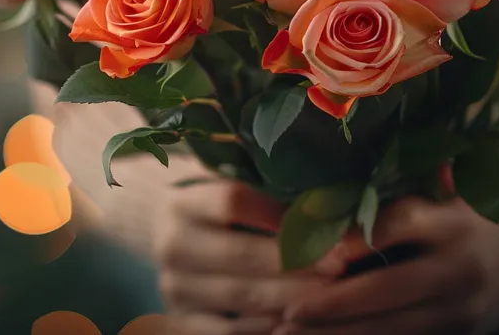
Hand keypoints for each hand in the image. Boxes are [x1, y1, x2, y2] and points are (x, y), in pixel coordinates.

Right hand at [154, 176, 333, 333]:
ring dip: (292, 296)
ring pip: (241, 297)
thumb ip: (263, 185)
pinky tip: (301, 317)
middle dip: (298, 262)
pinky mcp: (181, 319)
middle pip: (241, 254)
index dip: (279, 213)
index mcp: (182, 201)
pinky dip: (268, 326)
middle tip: (340, 263)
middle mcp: (173, 245)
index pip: (231, 201)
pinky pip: (230, 331)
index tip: (325, 223)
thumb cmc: (209, 199)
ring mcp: (175, 287)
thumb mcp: (224, 179)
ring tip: (331, 291)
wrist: (158, 227)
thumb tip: (328, 198)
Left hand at [276, 196, 498, 334]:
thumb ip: (395, 193)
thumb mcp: (440, 192)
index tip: (308, 253)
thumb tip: (330, 201)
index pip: (394, 226)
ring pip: (393, 329)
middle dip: (334, 305)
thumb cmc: (466, 213)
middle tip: (287, 313)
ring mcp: (464, 310)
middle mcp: (460, 268)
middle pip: (387, 289)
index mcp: (452, 222)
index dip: (350, 241)